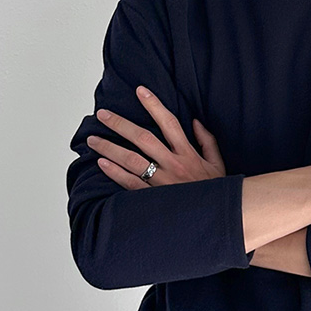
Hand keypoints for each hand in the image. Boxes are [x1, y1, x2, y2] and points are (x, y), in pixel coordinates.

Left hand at [85, 86, 226, 188]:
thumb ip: (207, 141)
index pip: (169, 123)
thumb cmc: (217, 193)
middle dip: (120, 124)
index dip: (154, 105)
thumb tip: (195, 122)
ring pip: (131, 160)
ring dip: (110, 148)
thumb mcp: (218, 165)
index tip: (140, 91)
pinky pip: (130, 184)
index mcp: (188, 154)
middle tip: (102, 114)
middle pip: (143, 138)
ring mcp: (162, 183)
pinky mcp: (153, 199)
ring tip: (93, 140)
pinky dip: (115, 173)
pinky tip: (101, 163)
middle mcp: (173, 165)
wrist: (217, 219)